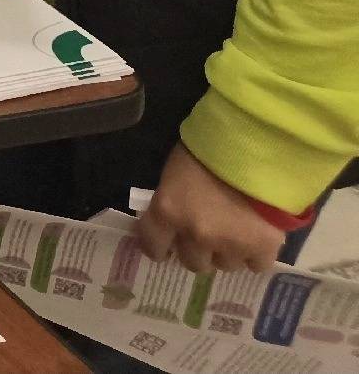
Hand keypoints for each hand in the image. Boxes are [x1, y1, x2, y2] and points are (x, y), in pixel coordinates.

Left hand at [137, 143, 286, 275]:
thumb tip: (173, 217)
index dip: (157, 247)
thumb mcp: (176, 170)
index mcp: (168, 211)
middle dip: (197, 250)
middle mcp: (196, 235)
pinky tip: (256, 239)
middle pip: (192, 262)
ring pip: (225, 265)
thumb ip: (172, 200)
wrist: (258, 149)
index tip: (163, 247)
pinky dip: (255, 255)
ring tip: (234, 233)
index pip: (152, 244)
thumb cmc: (209, 149)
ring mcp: (230, 245)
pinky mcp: (262, 249)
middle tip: (205, 236)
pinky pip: (255, 265)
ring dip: (227, 252)